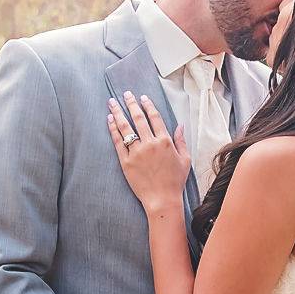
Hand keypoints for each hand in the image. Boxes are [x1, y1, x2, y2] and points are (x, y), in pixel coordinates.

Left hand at [107, 91, 190, 212]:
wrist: (162, 199)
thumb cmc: (175, 181)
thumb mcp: (185, 159)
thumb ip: (181, 141)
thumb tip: (180, 125)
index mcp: (164, 141)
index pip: (154, 117)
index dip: (147, 105)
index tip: (142, 98)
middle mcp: (150, 144)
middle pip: (138, 118)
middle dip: (131, 104)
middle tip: (125, 94)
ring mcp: (137, 152)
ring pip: (126, 128)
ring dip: (118, 113)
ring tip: (112, 103)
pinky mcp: (126, 162)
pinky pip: (118, 142)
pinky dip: (113, 130)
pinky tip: (110, 120)